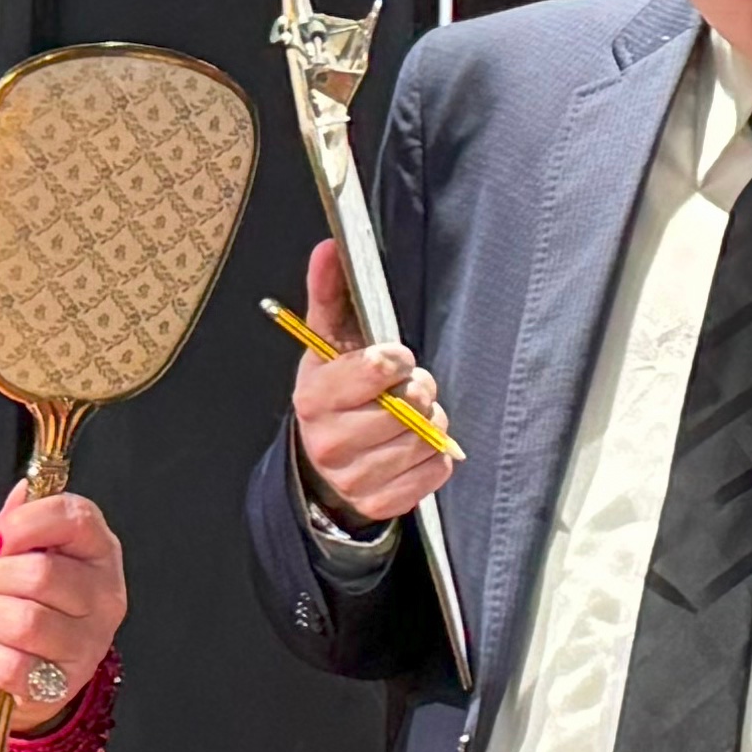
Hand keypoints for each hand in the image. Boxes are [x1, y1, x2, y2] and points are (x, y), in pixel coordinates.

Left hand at [0, 491, 124, 720]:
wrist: (12, 662)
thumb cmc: (13, 598)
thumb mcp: (10, 550)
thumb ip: (15, 521)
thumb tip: (24, 490)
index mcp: (97, 550)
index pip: (74, 519)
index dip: (24, 524)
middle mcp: (105, 595)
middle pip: (41, 574)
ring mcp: (91, 642)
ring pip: (25, 621)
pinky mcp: (64, 683)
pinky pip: (12, 665)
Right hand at [290, 239, 449, 525]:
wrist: (322, 461)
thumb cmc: (334, 394)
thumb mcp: (326, 343)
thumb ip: (330, 293)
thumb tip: (329, 248)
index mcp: (315, 398)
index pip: (379, 369)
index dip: (397, 359)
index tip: (393, 359)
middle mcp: (331, 442)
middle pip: (410, 405)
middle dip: (417, 390)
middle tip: (404, 390)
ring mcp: (356, 477)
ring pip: (426, 439)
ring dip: (429, 424)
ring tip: (408, 417)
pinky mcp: (381, 503)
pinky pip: (436, 471)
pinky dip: (435, 456)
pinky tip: (413, 447)